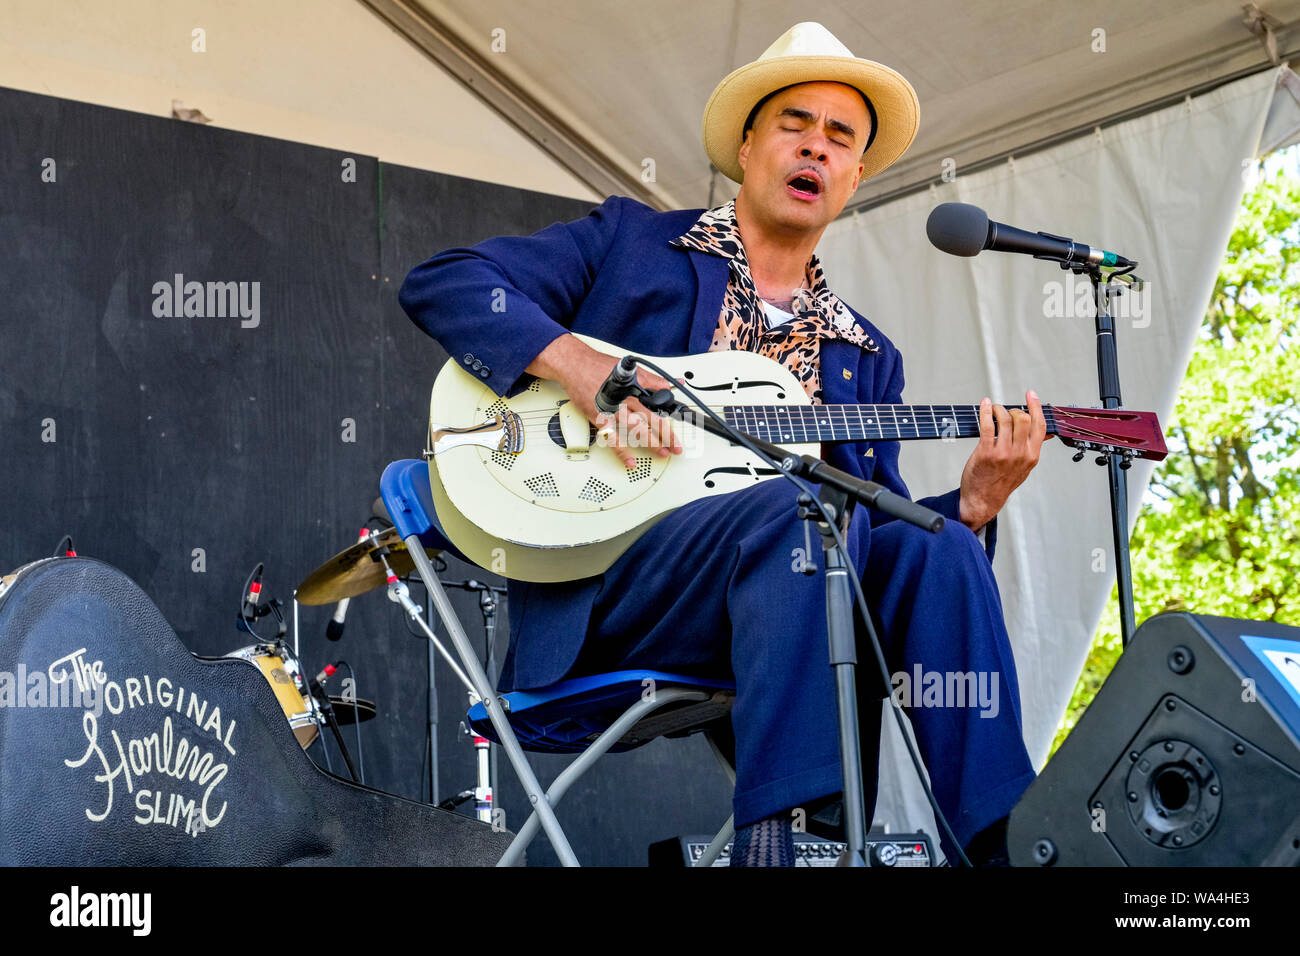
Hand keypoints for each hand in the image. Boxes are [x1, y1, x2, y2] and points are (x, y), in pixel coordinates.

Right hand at [527, 334, 681, 468]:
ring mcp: (612, 411)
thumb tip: (670, 383)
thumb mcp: (631, 369)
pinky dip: (622, 452)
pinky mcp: (599, 418)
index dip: (672, 417)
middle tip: (677, 447)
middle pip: (651, 420)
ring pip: (635, 430)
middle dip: (667, 435)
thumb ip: (652, 378)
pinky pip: (612, 439)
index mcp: (634, 389)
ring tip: (662, 453)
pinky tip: (631, 461)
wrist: (575, 365)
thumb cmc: (599, 366)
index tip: (682, 426)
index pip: (659, 405)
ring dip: (650, 443)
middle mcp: (625, 401)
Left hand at [958, 390, 1050, 531]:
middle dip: (1014, 410)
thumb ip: (1032, 449)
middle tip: (1006, 411)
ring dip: (999, 409)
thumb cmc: (1001, 483)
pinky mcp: (986, 452)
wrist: (983, 500)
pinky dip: (986, 411)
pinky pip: (988, 425)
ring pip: (1006, 420)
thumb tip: (1045, 434)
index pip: (1040, 426)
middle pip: (1024, 419)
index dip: (1036, 407)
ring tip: (994, 409)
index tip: (1031, 395)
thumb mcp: (1024, 467)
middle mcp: (1020, 454)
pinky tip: (985, 406)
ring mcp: (1003, 453)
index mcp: (1032, 455)